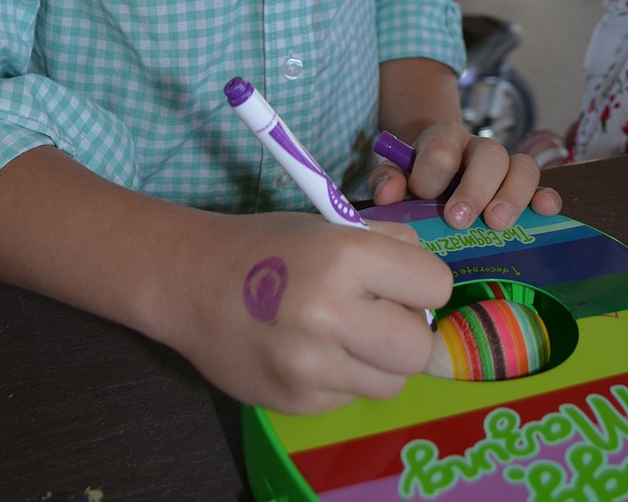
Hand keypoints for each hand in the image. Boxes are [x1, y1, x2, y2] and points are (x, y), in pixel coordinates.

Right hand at [155, 209, 452, 414]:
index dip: (423, 283)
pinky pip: (351, 397)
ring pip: (391, 381)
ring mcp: (313, 365)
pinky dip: (342, 378)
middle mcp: (332, 313)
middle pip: (419, 347)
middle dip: (408, 332)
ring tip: (344, 335)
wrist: (192, 283)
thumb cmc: (268, 246)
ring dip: (378, 361)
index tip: (404, 282)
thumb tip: (431, 285)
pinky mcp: (298, 402)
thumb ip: (387, 247)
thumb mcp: (329, 226)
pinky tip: (310, 352)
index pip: (435, 284)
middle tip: (381, 316)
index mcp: (346, 256)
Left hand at [368, 121, 561, 230]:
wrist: (438, 170)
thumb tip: (388, 195)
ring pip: (522, 167)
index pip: (442, 148)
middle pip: (489, 155)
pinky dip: (546, 197)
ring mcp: (505, 166)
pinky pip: (543, 186)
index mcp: (445, 139)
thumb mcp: (396, 173)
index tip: (423, 195)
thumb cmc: (417, 178)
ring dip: (512, 196)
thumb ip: (387, 180)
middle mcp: (479, 148)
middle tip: (458, 220)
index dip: (432, 173)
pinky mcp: (524, 187)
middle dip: (475, 189)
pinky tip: (545, 211)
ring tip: (498, 224)